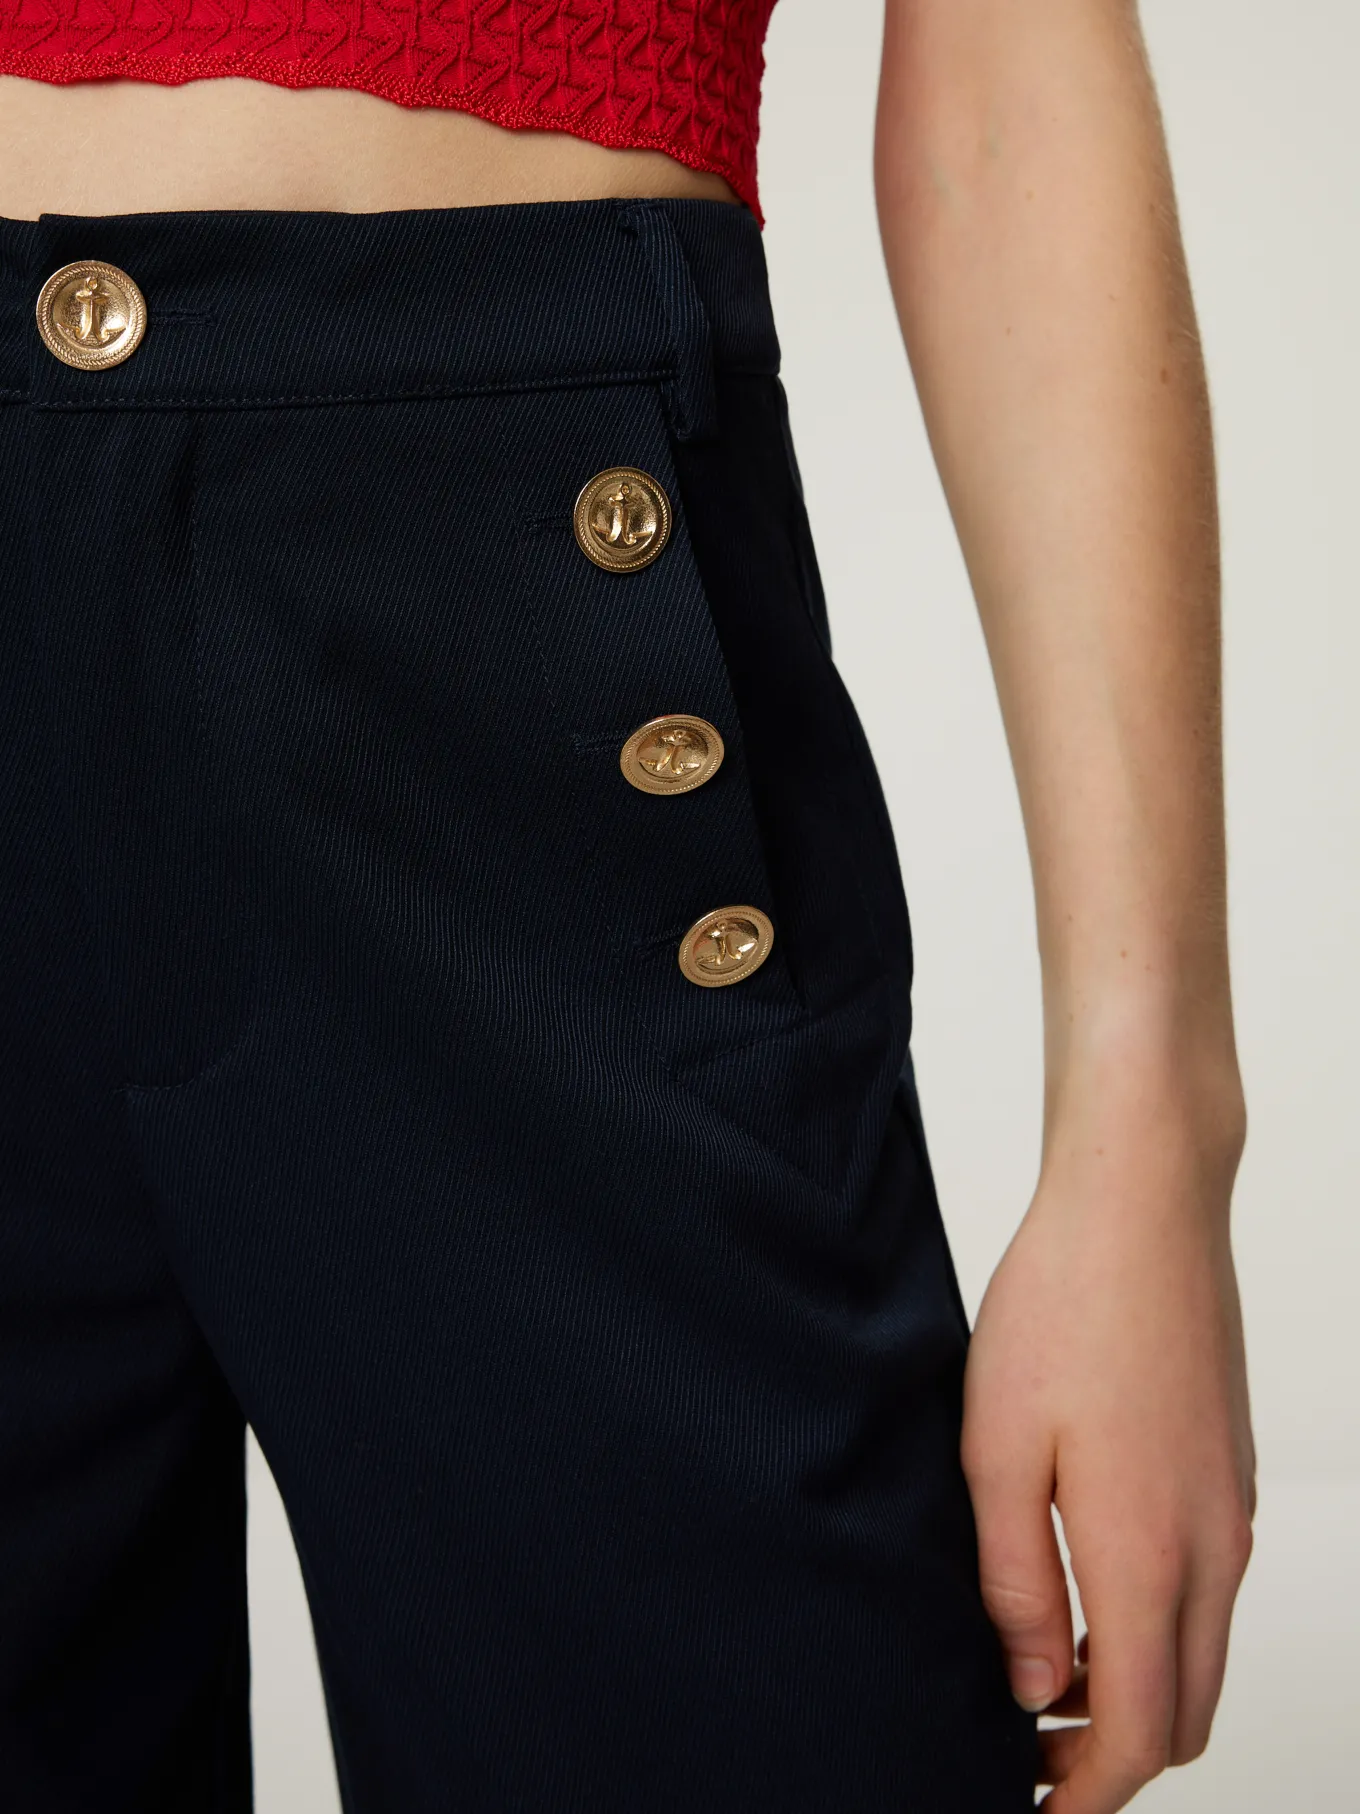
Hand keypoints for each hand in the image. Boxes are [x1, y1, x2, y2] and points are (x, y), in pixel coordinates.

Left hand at [960, 1065, 1254, 1811]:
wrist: (1144, 1205)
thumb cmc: (1062, 1308)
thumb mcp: (998, 1447)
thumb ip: (1017, 1582)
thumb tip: (1035, 1688)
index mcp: (1149, 1551)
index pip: (1142, 1731)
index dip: (1086, 1792)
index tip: (1028, 1803)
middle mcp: (1213, 1546)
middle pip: (1186, 1709)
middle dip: (1113, 1754)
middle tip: (1026, 1750)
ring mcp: (1232, 1508)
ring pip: (1201, 1650)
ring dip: (1135, 1689)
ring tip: (1041, 1674)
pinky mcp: (1229, 1472)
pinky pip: (1208, 1590)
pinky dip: (1156, 1628)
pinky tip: (1084, 1589)